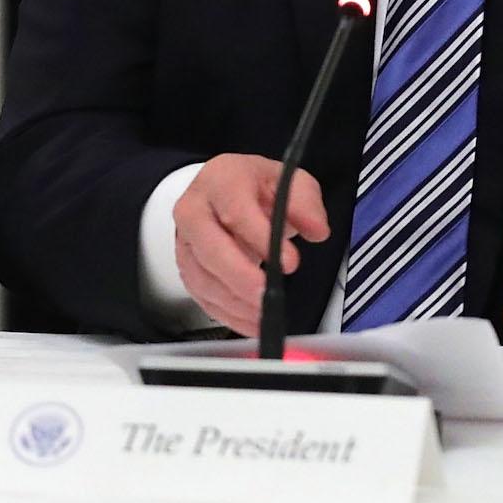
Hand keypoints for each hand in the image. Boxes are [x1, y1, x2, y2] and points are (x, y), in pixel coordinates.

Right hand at [173, 153, 330, 336]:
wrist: (225, 191)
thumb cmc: (255, 188)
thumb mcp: (288, 181)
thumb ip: (305, 203)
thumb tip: (317, 230)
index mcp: (221, 180)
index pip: (236, 211)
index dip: (261, 238)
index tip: (289, 262)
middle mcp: (195, 209)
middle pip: (209, 247)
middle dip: (240, 277)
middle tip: (268, 297)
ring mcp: (185, 240)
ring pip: (202, 276)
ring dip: (234, 301)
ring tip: (265, 314)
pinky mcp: (186, 267)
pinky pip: (201, 295)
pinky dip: (226, 313)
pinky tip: (251, 321)